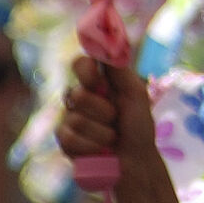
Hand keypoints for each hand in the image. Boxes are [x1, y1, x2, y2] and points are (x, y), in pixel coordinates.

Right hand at [58, 54, 156, 168]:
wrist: (136, 160)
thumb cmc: (138, 125)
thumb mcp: (135, 94)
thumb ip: (120, 71)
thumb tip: (109, 42)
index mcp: (98, 83)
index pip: (80, 64)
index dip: (86, 71)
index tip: (98, 81)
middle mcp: (80, 97)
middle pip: (77, 93)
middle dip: (103, 109)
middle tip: (117, 118)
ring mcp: (70, 119)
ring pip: (75, 119)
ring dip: (101, 131)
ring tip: (113, 137)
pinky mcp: (65, 141)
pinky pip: (69, 138)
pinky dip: (91, 145)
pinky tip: (101, 149)